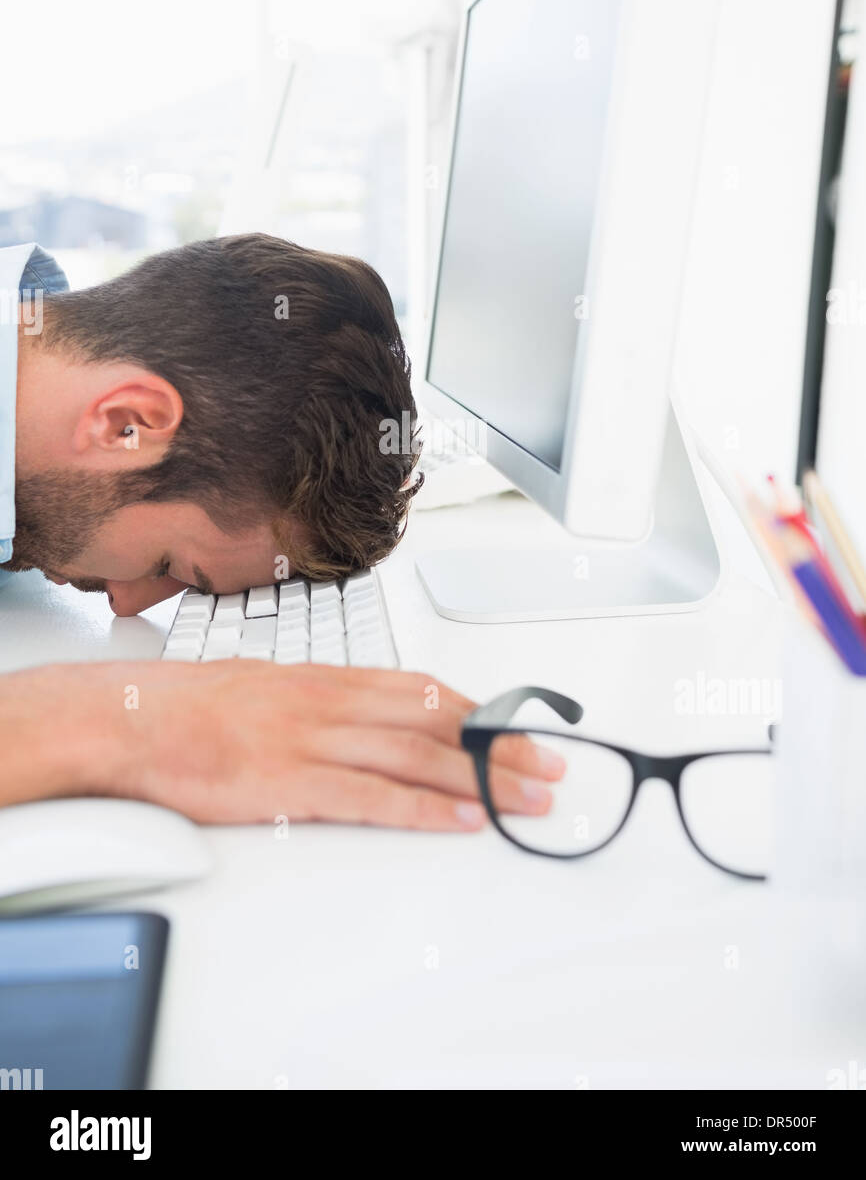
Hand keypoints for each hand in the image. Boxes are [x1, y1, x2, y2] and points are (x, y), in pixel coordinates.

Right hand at [38, 661, 564, 829]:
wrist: (133, 718)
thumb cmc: (194, 706)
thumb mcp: (271, 686)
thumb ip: (322, 700)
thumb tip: (363, 716)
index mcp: (330, 677)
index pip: (425, 691)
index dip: (479, 712)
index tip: (516, 727)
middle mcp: (334, 702)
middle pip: (438, 722)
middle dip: (500, 745)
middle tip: (550, 764)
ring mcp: (316, 740)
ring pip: (420, 756)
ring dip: (483, 778)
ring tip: (529, 797)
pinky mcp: (293, 783)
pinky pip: (376, 797)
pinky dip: (428, 809)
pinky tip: (464, 820)